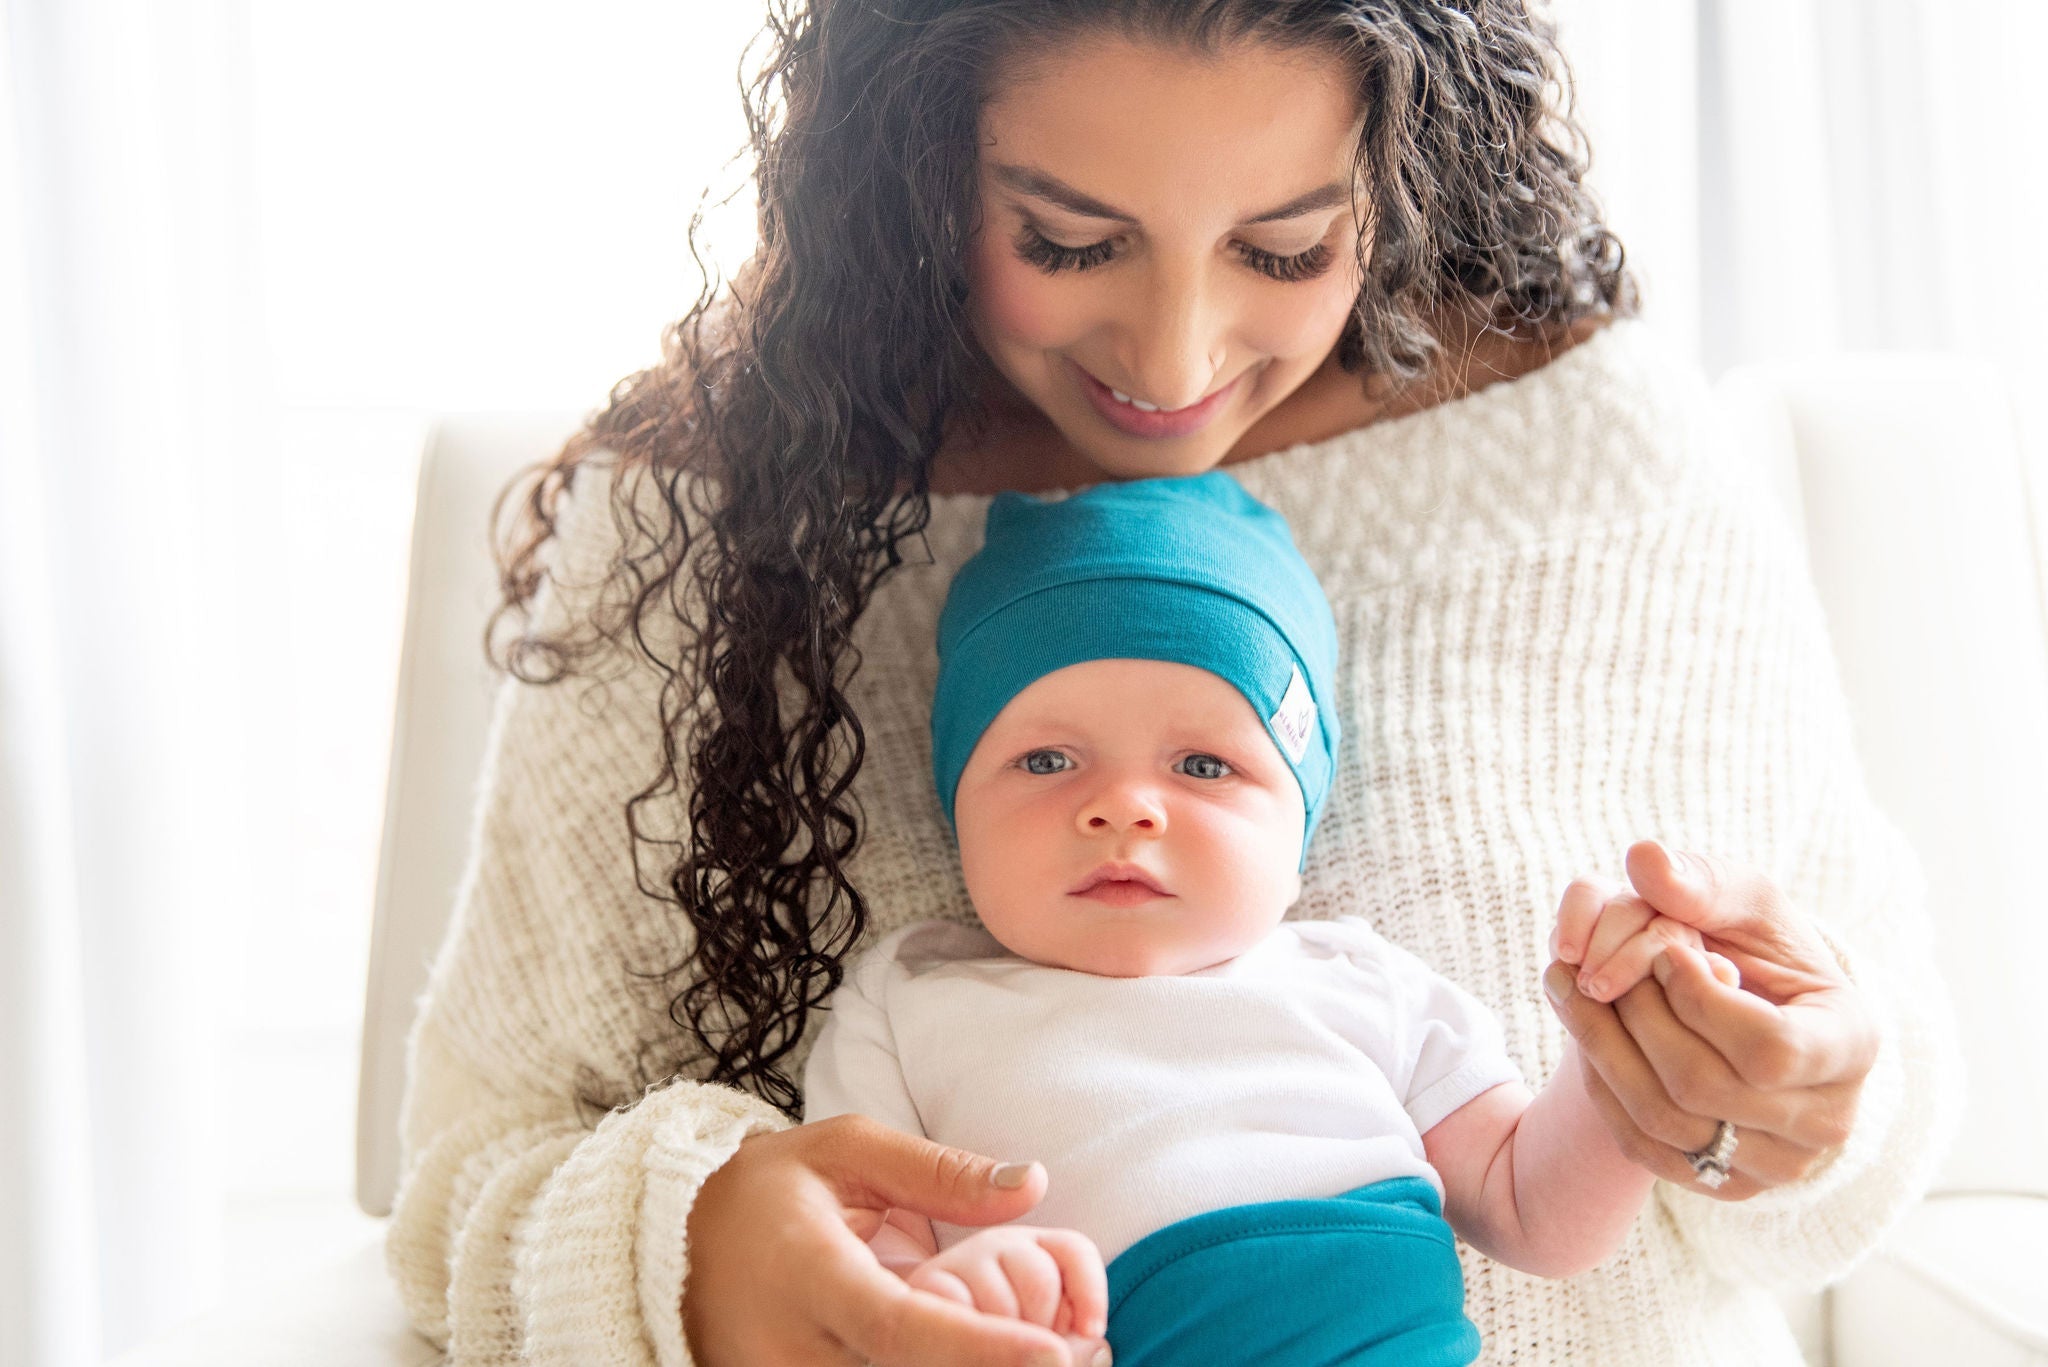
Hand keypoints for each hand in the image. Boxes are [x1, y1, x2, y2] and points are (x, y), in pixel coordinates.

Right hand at [683, 1113, 1111, 1366]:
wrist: (677, 1245)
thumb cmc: (772, 1189)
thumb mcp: (847, 1151)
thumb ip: (940, 1172)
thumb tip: (1034, 1185)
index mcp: (810, 1275)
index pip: (899, 1327)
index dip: (977, 1348)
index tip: (1053, 1357)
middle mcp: (791, 1353)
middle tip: (1077, 1360)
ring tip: (1029, 1356)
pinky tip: (979, 1360)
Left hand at [1542, 840, 1878, 1200]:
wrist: (1755, 1014)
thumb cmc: (1757, 949)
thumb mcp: (1743, 903)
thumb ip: (1701, 880)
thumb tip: (1643, 860)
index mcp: (1851, 1044)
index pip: (1770, 1049)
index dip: (1699, 998)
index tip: (1668, 949)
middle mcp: (1826, 1119)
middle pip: (1701, 1085)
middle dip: (1636, 1013)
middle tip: (1597, 964)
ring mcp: (1776, 1163)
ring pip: (1663, 1118)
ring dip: (1600, 1044)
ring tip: (1569, 985)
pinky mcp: (1723, 1183)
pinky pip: (1641, 1144)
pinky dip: (1600, 1083)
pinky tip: (1586, 1032)